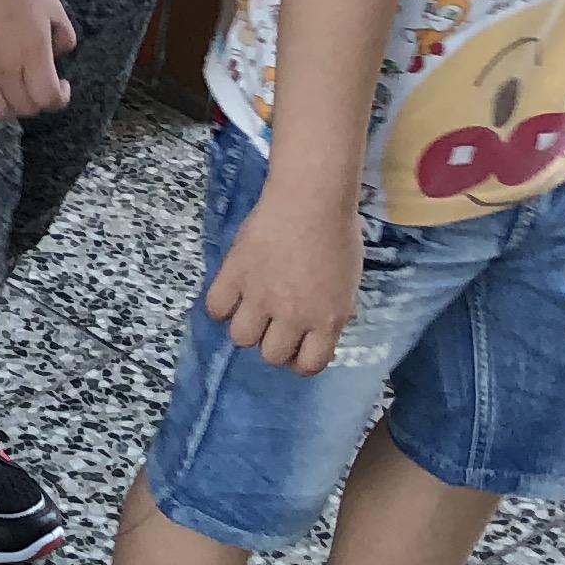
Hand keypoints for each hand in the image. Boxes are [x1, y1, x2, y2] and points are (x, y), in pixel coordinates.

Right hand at [0, 0, 78, 119]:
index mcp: (32, 55)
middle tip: (43, 85)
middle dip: (40, 103)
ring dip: (13, 106)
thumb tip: (59, 55)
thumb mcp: (53, 6)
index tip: (63, 84)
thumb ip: (64, 36)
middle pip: (25, 109)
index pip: (48, 99)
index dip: (60, 98)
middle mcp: (6, 70)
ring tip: (18, 90)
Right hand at [204, 176, 363, 371]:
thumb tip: (316, 325)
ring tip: (249, 309)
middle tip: (273, 324)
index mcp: (326, 320)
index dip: (300, 361)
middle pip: (270, 356)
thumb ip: (331, 312)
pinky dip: (220, 306)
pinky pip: (216, 307)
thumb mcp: (348, 285)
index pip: (308, 365)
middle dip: (272, 344)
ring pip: (241, 337)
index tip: (296, 347)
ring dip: (246, 327)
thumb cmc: (338, 234)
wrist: (310, 200)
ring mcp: (260, 296)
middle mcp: (292, 316)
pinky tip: (230, 294)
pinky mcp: (235, 275)